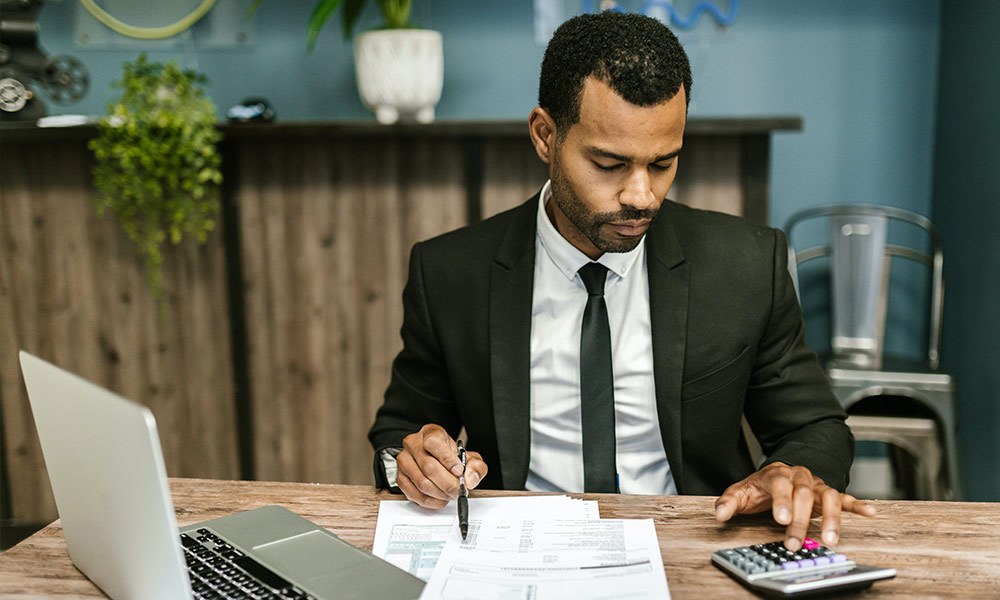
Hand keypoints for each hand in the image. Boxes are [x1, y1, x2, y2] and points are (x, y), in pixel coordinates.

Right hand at [396, 424, 487, 508]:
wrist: (436, 460)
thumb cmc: (451, 457)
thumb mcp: (469, 457)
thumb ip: (476, 467)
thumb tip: (470, 479)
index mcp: (430, 433)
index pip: (434, 444)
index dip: (447, 460)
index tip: (459, 471)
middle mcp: (413, 444)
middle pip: (429, 467)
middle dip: (448, 483)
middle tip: (459, 490)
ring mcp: (404, 461)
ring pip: (422, 483)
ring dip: (440, 494)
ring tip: (451, 494)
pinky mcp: (401, 478)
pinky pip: (415, 494)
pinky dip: (431, 501)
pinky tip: (440, 498)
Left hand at [714, 462, 875, 550]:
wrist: (777, 474)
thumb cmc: (759, 487)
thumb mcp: (740, 492)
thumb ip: (729, 502)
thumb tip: (720, 514)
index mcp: (777, 474)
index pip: (781, 485)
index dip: (782, 502)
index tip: (780, 519)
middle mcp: (799, 477)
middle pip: (803, 496)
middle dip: (799, 520)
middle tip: (793, 542)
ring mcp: (815, 485)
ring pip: (827, 497)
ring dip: (830, 519)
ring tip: (829, 539)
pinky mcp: (828, 494)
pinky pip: (845, 498)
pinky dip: (857, 505)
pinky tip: (869, 512)